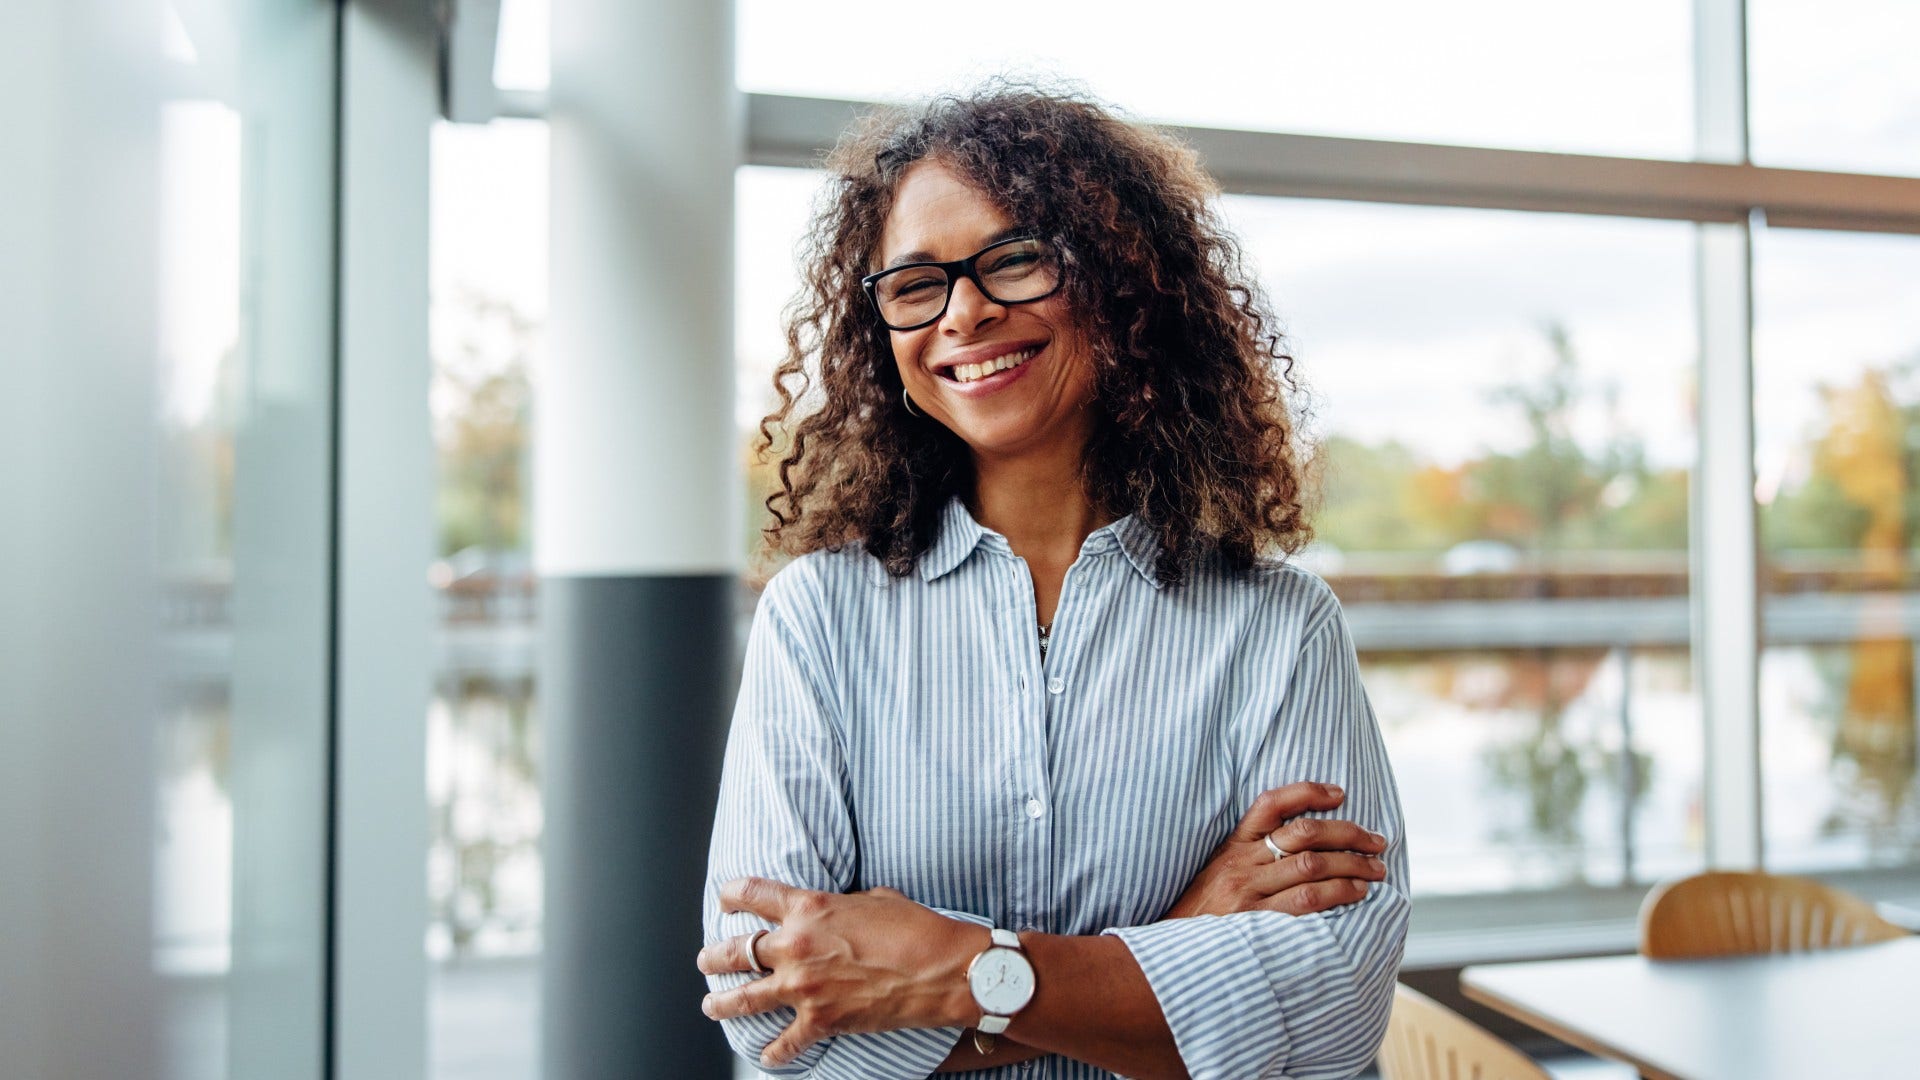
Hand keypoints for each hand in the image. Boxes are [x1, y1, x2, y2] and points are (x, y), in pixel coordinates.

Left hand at [697, 877, 981, 1067]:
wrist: (942, 970)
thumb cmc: (916, 928)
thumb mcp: (874, 897)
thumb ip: (842, 904)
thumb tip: (839, 910)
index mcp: (809, 907)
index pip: (753, 894)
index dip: (731, 895)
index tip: (724, 899)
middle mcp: (796, 945)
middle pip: (735, 949)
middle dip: (714, 955)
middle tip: (707, 959)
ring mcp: (804, 987)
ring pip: (743, 997)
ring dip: (722, 1002)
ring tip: (711, 1005)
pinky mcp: (820, 1021)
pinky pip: (784, 1043)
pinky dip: (774, 1053)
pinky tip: (767, 1055)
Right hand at [1162, 782, 1388, 919]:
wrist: (1174, 951)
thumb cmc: (1202, 914)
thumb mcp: (1218, 872)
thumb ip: (1251, 855)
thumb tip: (1303, 842)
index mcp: (1233, 845)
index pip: (1272, 803)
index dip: (1308, 792)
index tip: (1340, 794)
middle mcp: (1241, 863)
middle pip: (1303, 833)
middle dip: (1348, 834)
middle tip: (1377, 842)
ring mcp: (1248, 891)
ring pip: (1311, 865)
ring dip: (1351, 865)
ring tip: (1375, 870)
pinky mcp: (1256, 920)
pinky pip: (1306, 900)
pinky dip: (1337, 893)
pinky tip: (1356, 894)